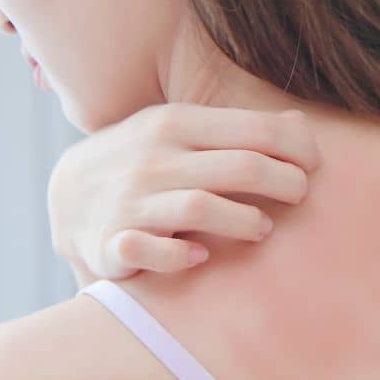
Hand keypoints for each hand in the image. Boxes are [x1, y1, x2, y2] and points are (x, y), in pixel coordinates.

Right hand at [48, 103, 321, 286]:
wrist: (65, 194)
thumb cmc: (142, 162)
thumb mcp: (179, 131)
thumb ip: (235, 130)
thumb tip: (300, 124)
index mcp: (177, 123)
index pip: (257, 131)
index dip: (298, 149)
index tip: (314, 166)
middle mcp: (155, 158)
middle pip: (243, 168)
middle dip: (285, 184)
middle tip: (300, 197)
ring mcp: (132, 200)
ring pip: (203, 207)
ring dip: (243, 222)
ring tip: (262, 229)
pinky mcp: (113, 242)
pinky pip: (149, 251)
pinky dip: (179, 255)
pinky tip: (200, 256)